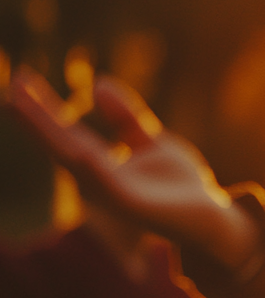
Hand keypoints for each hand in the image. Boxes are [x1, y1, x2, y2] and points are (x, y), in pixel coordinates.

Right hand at [6, 67, 260, 272]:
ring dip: (52, 136)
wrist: (213, 217)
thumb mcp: (150, 143)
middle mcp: (98, 178)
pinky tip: (82, 153)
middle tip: (11, 89)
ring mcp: (113, 192)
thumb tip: (98, 83)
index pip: (64, 132)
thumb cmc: (179, 186)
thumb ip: (125, 117)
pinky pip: (111, 186)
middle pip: (61, 143)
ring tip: (25, 107)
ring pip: (77, 161)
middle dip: (35, 118)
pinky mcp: (135, 205)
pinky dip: (96, 171)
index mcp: (99, 163)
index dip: (41, 108)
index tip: (20, 80)